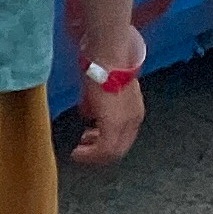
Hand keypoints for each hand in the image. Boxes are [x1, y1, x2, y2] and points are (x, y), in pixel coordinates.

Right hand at [71, 26, 146, 167]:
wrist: (108, 59)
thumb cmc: (104, 67)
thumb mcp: (100, 90)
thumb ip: (96, 104)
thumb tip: (88, 112)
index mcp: (133, 111)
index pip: (122, 136)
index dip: (106, 142)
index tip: (90, 141)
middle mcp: (133, 120)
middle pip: (119, 148)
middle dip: (99, 153)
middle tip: (83, 151)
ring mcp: (126, 123)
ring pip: (113, 152)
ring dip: (95, 154)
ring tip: (81, 150)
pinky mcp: (115, 124)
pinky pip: (104, 149)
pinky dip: (91, 154)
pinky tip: (79, 152)